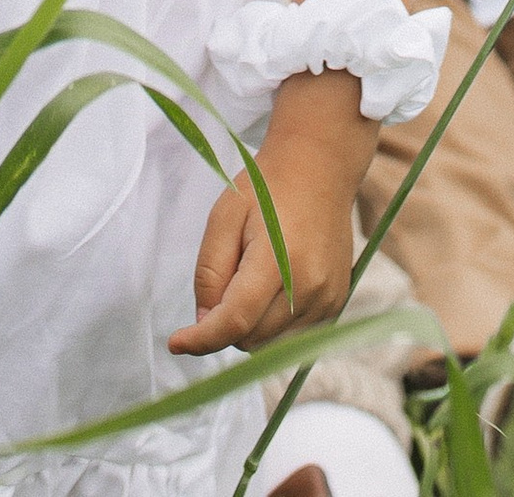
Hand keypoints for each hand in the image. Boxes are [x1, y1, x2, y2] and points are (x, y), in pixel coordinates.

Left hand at [171, 150, 353, 356]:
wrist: (319, 169)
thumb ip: (210, 271)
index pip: (236, 320)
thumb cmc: (267, 188)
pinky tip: (275, 286)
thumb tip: (205, 322)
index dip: (203, 339)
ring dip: (250, 326)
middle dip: (228, 321)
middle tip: (232, 274)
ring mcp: (327, 298)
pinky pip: (292, 336)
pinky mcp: (336, 303)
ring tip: (256, 275)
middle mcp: (309, 287)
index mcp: (278, 259)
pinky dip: (273, 324)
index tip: (176, 343)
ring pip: (270, 344)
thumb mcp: (224, 216)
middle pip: (250, 338)